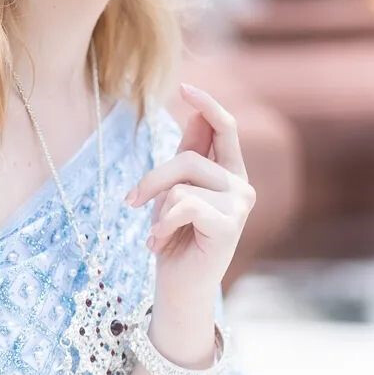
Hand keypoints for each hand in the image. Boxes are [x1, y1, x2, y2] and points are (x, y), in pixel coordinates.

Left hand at [125, 82, 255, 309]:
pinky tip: (157, 244)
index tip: (184, 86)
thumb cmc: (175, 239)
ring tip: (157, 234)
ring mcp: (239, 205)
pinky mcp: (229, 225)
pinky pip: (184, 205)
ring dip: (157, 210)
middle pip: (188, 158)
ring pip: (182, 183)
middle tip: (132, 204)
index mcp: (229, 172)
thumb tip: (196, 112)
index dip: (205, 105)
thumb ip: (188, 155)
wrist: (179, 288)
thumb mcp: (176, 191)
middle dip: (152, 180)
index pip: (224, 127)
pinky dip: (161, 225)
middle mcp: (241, 185)